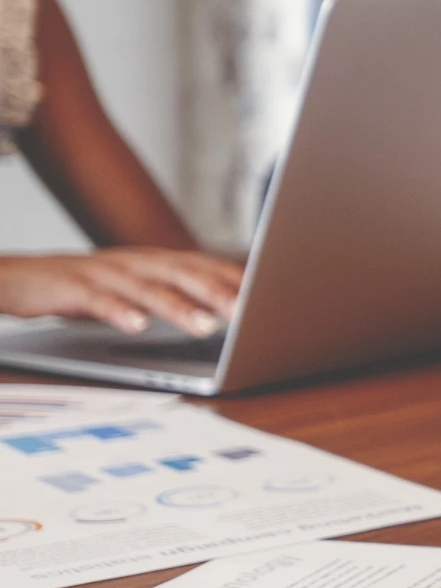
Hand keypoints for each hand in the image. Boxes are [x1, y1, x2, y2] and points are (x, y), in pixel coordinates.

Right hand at [0, 248, 241, 334]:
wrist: (17, 277)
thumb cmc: (82, 286)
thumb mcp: (133, 289)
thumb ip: (172, 295)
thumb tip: (219, 310)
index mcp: (151, 262)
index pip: (201, 265)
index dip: (234, 278)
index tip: (268, 295)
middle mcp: (133, 262)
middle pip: (182, 274)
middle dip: (218, 292)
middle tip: (249, 312)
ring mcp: (103, 274)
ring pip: (147, 288)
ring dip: (179, 307)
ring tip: (207, 325)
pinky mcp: (72, 288)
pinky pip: (99, 300)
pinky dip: (119, 312)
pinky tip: (137, 326)